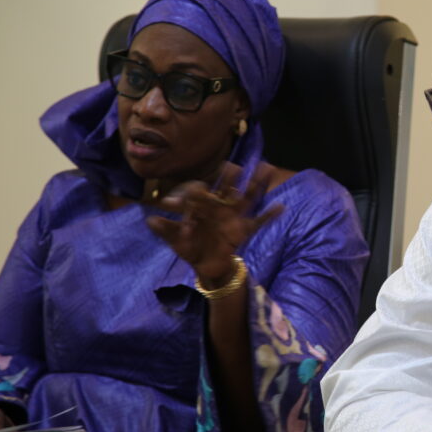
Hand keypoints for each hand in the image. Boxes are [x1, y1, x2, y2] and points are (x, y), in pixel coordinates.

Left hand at [146, 163, 282, 285]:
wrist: (206, 265)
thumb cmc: (191, 247)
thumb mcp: (176, 241)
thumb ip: (166, 230)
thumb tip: (150, 220)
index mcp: (202, 205)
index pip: (199, 191)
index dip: (191, 194)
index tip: (181, 201)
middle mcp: (220, 206)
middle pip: (226, 187)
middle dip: (229, 177)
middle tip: (232, 166)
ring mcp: (234, 217)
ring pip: (248, 197)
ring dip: (257, 183)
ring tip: (267, 167)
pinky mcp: (244, 230)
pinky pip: (259, 221)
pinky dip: (270, 215)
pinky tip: (281, 207)